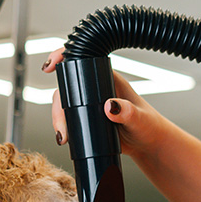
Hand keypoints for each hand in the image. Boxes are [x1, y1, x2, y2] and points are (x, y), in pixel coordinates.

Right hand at [42, 48, 178, 160]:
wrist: (148, 144)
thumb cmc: (149, 126)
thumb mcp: (139, 119)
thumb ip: (127, 112)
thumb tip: (110, 107)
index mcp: (109, 78)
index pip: (83, 60)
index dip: (64, 57)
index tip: (51, 65)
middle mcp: (97, 87)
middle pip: (67, 88)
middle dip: (58, 105)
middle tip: (61, 127)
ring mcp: (90, 103)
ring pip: (64, 104)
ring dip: (58, 119)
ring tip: (64, 137)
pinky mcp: (87, 118)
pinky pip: (69, 118)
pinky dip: (63, 127)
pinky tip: (65, 139)